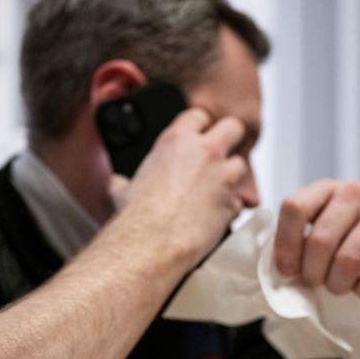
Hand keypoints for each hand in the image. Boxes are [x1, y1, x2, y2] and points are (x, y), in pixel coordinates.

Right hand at [118, 108, 254, 266]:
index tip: (198, 136)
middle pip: (233, 128)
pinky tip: (217, 215)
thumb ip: (125, 181)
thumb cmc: (137, 216)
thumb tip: (117, 183)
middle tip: (222, 152)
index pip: (198, 115)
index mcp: (176, 140)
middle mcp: (205, 152)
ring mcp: (223, 176)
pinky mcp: (233, 202)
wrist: (152, 243)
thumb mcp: (123, 190)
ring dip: (233, 177)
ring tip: (218, 190)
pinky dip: (231, 207)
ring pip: (242, 165)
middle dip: (230, 139)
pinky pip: (240, 200)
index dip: (200, 126)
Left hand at [274, 180, 359, 302]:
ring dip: (339, 284)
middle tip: (318, 283)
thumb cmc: (355, 243)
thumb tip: (278, 267)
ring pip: (349, 259)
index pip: (295, 208)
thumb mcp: (326, 230)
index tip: (287, 270)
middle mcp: (356, 192)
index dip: (285, 244)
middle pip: (320, 240)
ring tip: (339, 287)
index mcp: (327, 189)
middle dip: (313, 273)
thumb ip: (300, 238)